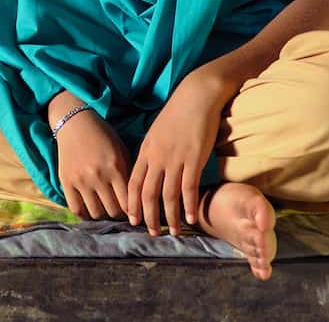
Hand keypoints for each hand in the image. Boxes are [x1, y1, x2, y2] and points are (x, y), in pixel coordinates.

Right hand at [54, 109, 130, 219]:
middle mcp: (98, 175)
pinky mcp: (66, 182)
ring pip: (96, 213)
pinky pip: (76, 209)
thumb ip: (128, 174)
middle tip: (119, 211)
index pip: (128, 202)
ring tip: (105, 210)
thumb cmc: (102, 136)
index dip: (133, 212)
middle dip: (119, 214)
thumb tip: (136, 200)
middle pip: (113, 211)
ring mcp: (81, 180)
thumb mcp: (121, 150)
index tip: (134, 213)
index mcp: (115, 167)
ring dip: (103, 215)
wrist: (75, 123)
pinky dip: (85, 215)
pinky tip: (90, 210)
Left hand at [127, 72, 225, 235]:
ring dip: (169, 216)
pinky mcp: (194, 158)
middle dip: (148, 216)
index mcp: (146, 150)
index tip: (132, 220)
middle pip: (147, 193)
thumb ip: (153, 152)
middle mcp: (157, 157)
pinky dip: (188, 205)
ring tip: (172, 231)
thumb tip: (150, 169)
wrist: (197, 95)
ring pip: (168, 195)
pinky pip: (189, 187)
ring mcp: (175, 158)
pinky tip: (189, 218)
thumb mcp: (157, 131)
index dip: (132, 203)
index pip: (133, 183)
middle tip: (152, 233)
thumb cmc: (178, 112)